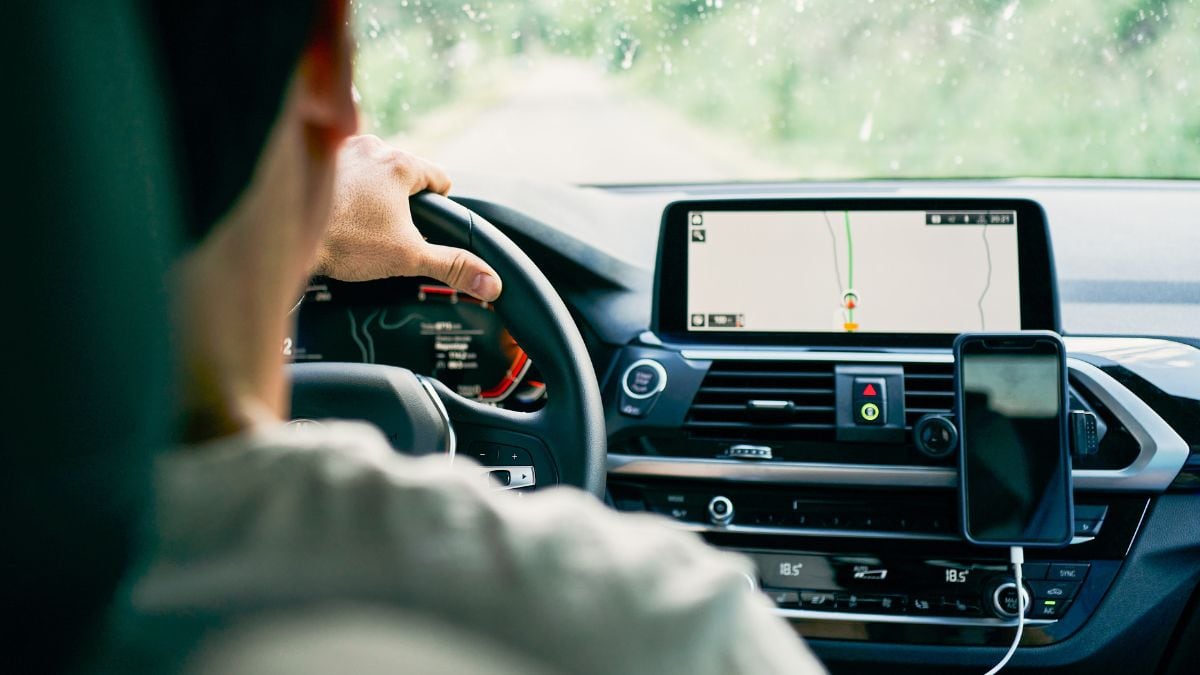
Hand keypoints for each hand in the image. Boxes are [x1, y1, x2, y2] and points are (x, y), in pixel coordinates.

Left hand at [314, 135, 501, 300]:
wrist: (285, 234)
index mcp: (400, 164)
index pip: (440, 178)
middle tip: (390, 229)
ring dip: (374, 190)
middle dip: (402, 200)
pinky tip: (338, 210)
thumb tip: (489, 282)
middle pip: (405, 173)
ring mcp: (341, 150)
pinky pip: (345, 169)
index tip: (428, 222)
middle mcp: (372, 147)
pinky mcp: (317, 159)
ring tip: (361, 222)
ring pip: (374, 169)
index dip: (439, 205)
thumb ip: (452, 267)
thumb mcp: (408, 258)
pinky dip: (346, 186)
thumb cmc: (343, 241)